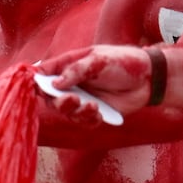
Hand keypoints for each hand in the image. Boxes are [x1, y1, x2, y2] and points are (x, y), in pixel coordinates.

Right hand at [38, 45, 153, 115]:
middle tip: (72, 100)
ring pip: (66, 112)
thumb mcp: (99, 60)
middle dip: (58, 102)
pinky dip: (88, 119)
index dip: (35, 81)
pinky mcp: (94, 112)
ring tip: (91, 106)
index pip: (44, 73)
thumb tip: (54, 84)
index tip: (33, 88)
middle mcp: (72, 83)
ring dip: (75, 112)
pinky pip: (83, 121)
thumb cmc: (123, 62)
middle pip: (51, 97)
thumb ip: (76, 71)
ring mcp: (83, 98)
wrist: (149, 77)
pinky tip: (98, 113)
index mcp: (69, 65)